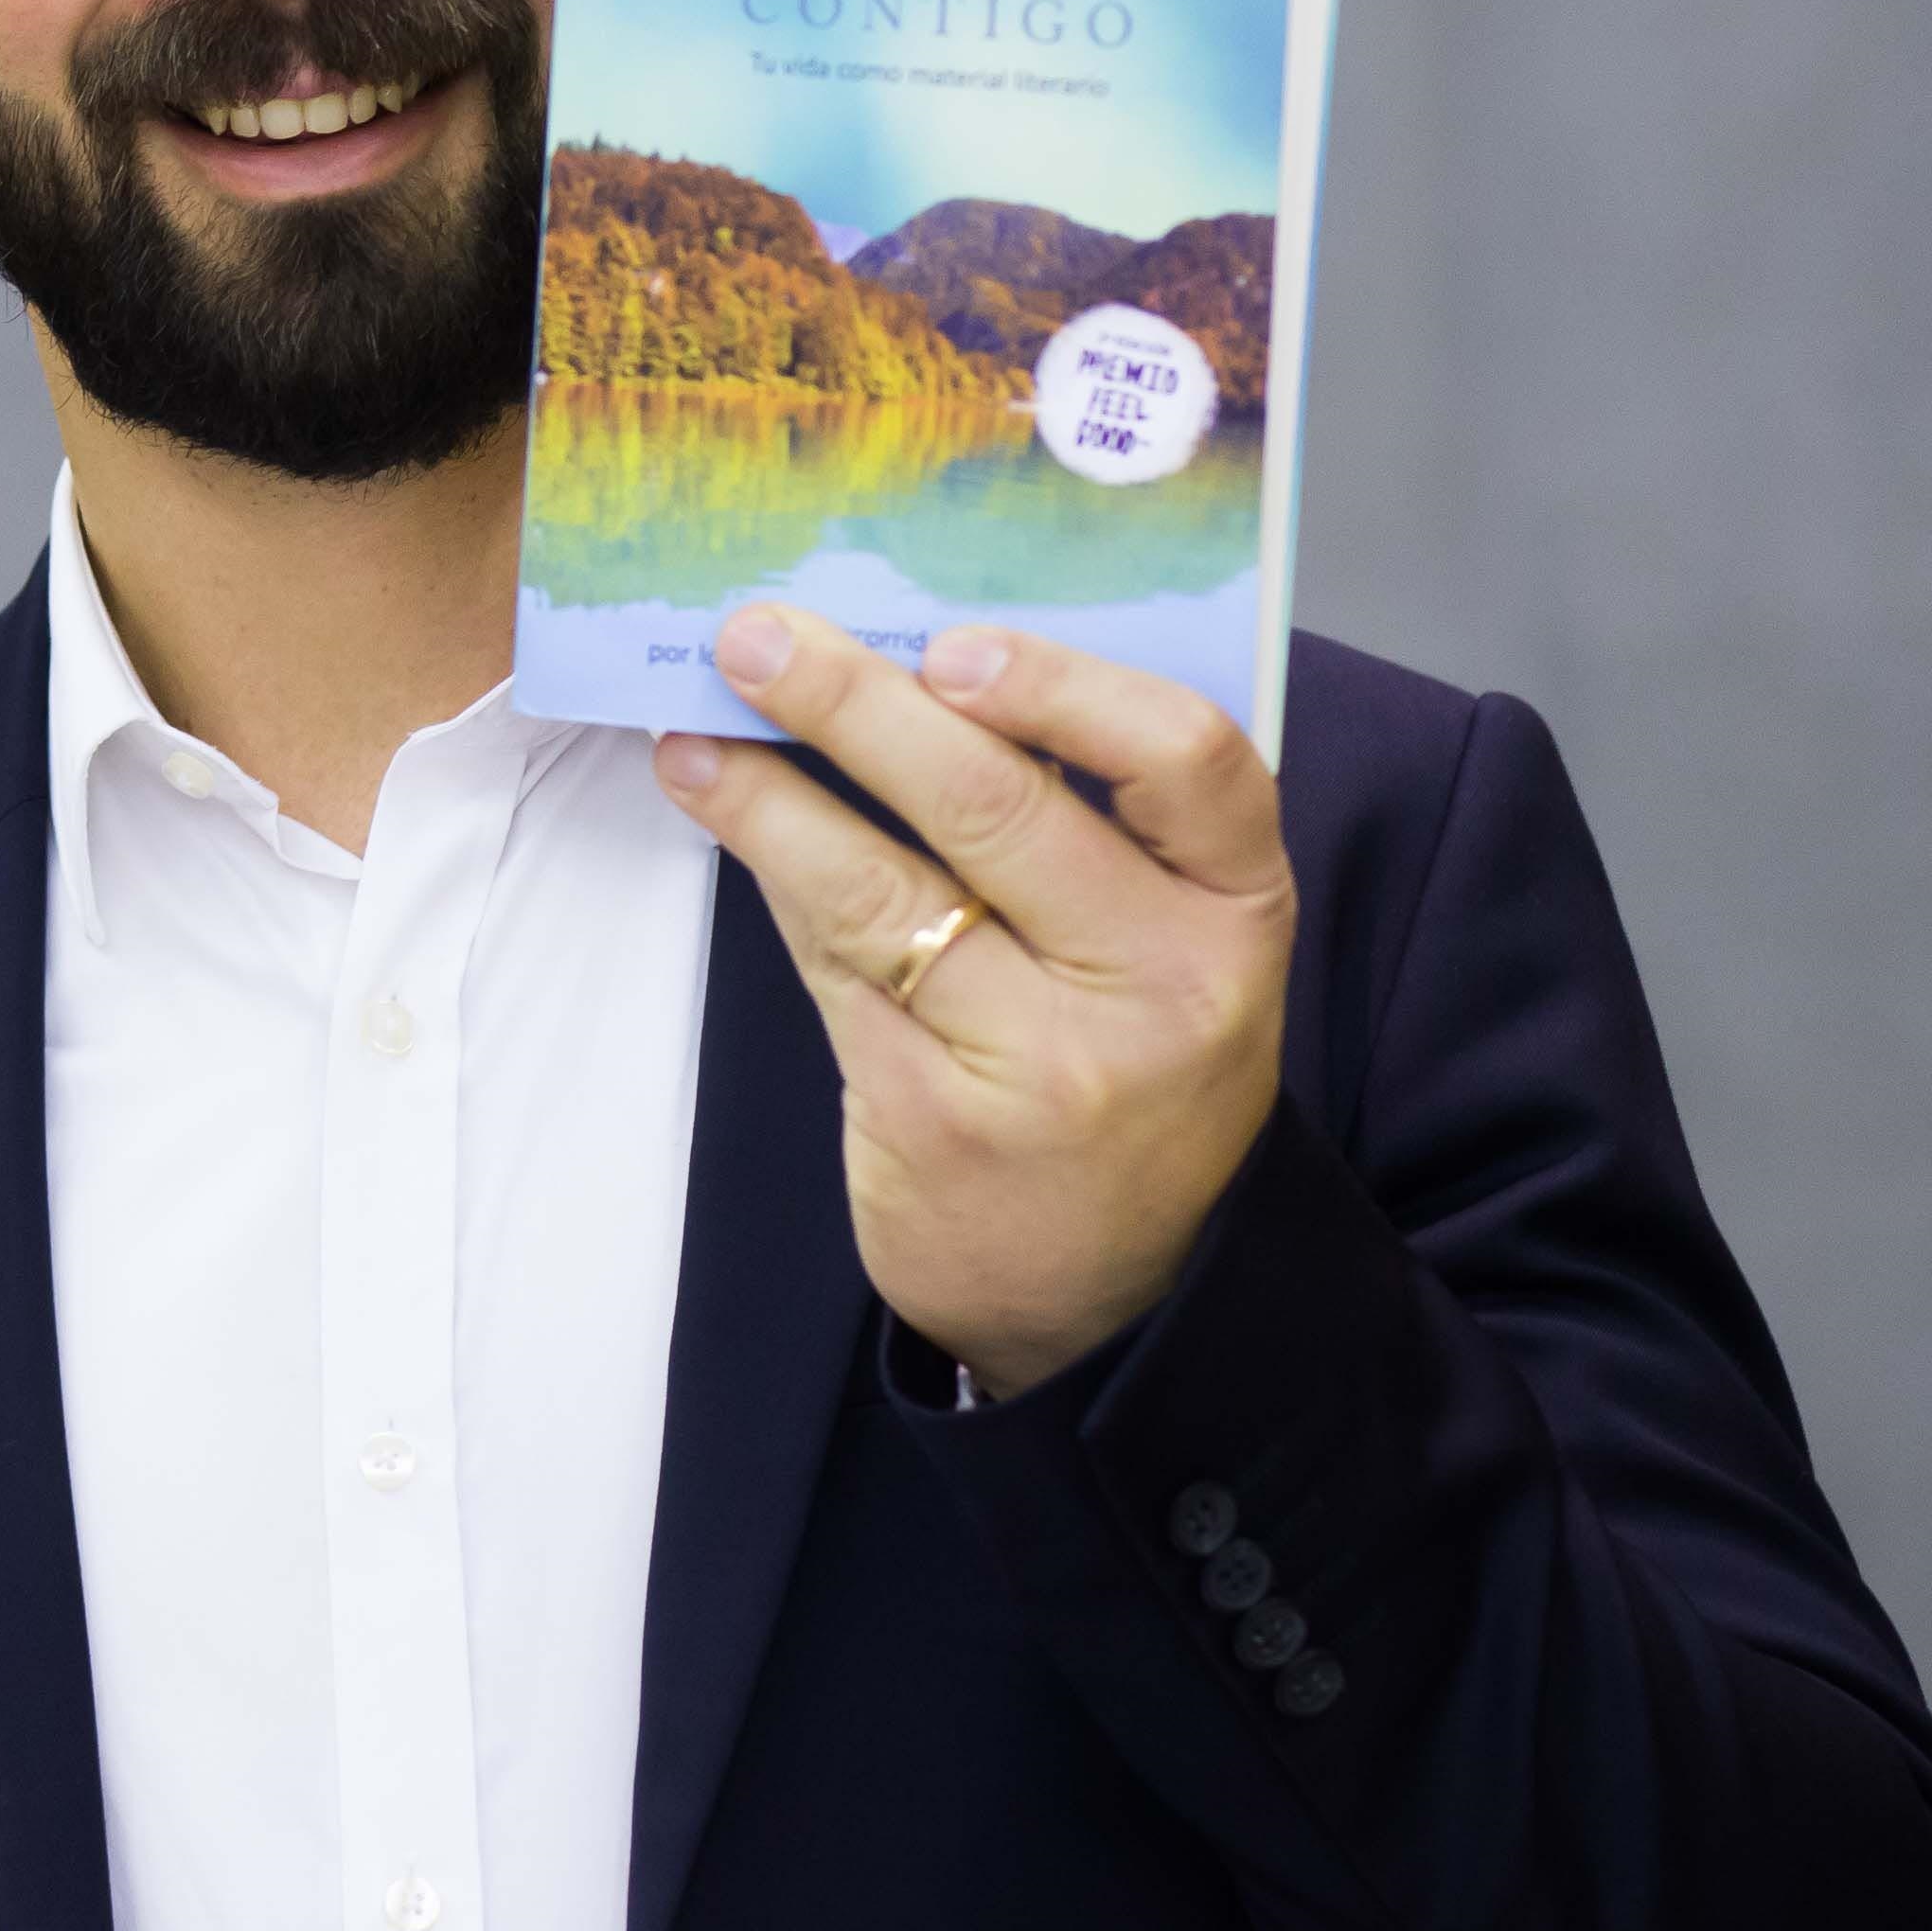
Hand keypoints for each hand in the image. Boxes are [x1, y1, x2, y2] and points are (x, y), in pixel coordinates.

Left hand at [651, 605, 1295, 1397]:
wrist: (1112, 1294)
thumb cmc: (1126, 1068)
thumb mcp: (1165, 950)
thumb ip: (1092, 820)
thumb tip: (915, 664)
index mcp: (1236, 912)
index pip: (1189, 761)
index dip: (1065, 687)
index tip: (951, 644)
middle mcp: (1162, 987)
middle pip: (998, 807)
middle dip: (855, 704)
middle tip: (758, 636)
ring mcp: (1048, 1064)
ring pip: (879, 886)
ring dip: (768, 792)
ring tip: (695, 729)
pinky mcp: (937, 1120)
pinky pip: (833, 966)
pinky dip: (772, 877)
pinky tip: (723, 813)